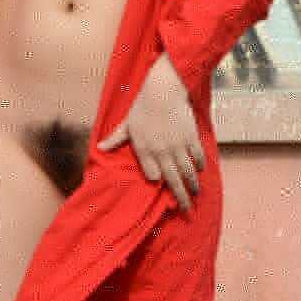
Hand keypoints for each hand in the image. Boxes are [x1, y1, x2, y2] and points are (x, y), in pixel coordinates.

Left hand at [97, 53, 202, 210]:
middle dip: (180, 198)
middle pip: (173, 181)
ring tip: (195, 194)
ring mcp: (178, 146)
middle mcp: (161, 152)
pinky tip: (200, 170)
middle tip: (186, 210)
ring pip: (187, 172)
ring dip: (192, 185)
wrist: (164, 90)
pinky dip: (200, 165)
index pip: (152, 175)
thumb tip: (100, 147)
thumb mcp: (127, 124)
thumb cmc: (142, 105)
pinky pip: (197, 157)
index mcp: (144, 150)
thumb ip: (115, 138)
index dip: (157, 181)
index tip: (161, 187)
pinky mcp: (191, 138)